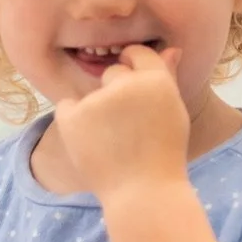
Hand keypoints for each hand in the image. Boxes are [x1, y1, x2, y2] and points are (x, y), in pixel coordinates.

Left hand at [51, 45, 191, 200]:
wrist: (143, 192)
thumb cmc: (164, 154)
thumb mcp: (173, 112)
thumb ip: (167, 77)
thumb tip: (171, 49)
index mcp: (156, 80)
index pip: (137, 53)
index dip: (134, 69)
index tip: (134, 90)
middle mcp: (126, 84)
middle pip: (113, 74)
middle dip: (116, 93)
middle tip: (127, 126)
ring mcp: (97, 100)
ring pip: (91, 93)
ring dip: (96, 110)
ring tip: (111, 141)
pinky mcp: (72, 117)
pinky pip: (67, 106)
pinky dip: (74, 121)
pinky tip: (92, 142)